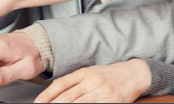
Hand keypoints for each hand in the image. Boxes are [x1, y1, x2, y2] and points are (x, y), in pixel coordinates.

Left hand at [35, 59, 150, 102]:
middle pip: (67, 97)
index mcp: (85, 72)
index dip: (47, 95)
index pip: (61, 84)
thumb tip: (55, 93)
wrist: (134, 74)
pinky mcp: (111, 102)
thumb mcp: (92, 72)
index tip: (38, 102)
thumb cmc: (111, 74)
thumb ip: (75, 81)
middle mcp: (92, 81)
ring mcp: (102, 92)